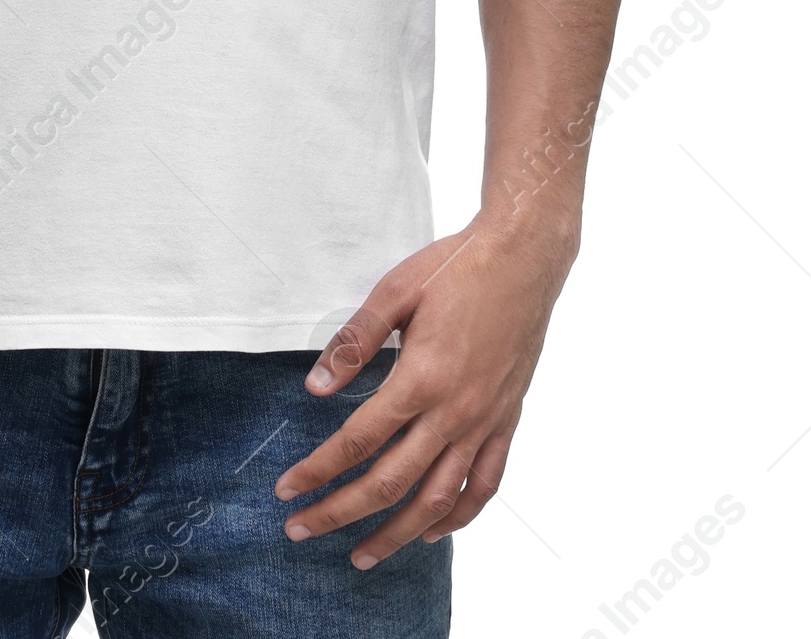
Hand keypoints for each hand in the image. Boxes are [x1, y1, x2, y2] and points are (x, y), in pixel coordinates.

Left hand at [273, 213, 576, 564]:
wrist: (524, 257)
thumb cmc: (457, 267)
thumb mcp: (395, 291)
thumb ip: (354, 341)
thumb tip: (316, 386)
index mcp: (421, 377)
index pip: (358, 440)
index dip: (318, 470)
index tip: (286, 490)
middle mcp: (454, 411)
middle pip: (390, 482)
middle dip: (341, 512)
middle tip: (301, 530)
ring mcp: (484, 422)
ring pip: (437, 499)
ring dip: (396, 533)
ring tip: (362, 554)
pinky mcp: (506, 421)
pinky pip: (484, 484)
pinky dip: (458, 516)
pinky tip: (431, 529)